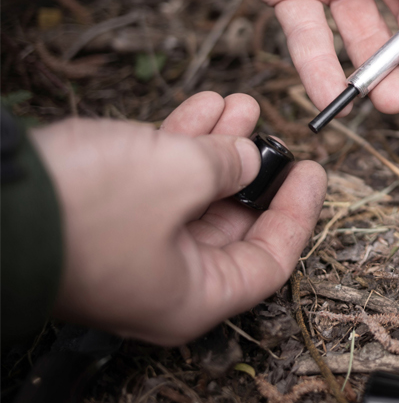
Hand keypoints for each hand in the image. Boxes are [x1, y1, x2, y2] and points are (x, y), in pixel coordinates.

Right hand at [35, 90, 323, 345]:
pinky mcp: (98, 221)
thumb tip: (246, 158)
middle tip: (270, 129)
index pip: (270, 261)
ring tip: (240, 104)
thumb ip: (226, 165)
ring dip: (217, 146)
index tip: (313, 172)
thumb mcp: (176, 175)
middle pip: (231, 225)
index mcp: (194, 299)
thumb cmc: (81, 211)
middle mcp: (166, 284)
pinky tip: (203, 108)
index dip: (297, 213)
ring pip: (191, 196)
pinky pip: (153, 184)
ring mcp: (130, 253)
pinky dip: (177, 146)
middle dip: (252, 168)